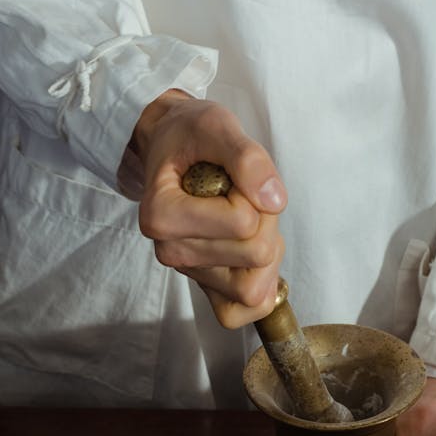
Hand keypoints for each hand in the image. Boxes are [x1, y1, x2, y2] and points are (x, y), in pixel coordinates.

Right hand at [132, 89, 286, 328]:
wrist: (173, 146)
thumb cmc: (191, 136)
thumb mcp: (217, 126)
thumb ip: (246, 158)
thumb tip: (273, 201)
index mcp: (162, 215)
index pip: (243, 222)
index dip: (253, 192)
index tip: (230, 174)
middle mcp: (170, 251)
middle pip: (255, 254)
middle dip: (265, 220)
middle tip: (243, 194)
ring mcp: (189, 273)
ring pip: (255, 285)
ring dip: (266, 247)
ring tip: (245, 217)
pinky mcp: (207, 287)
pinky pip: (247, 309)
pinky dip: (263, 281)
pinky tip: (253, 248)